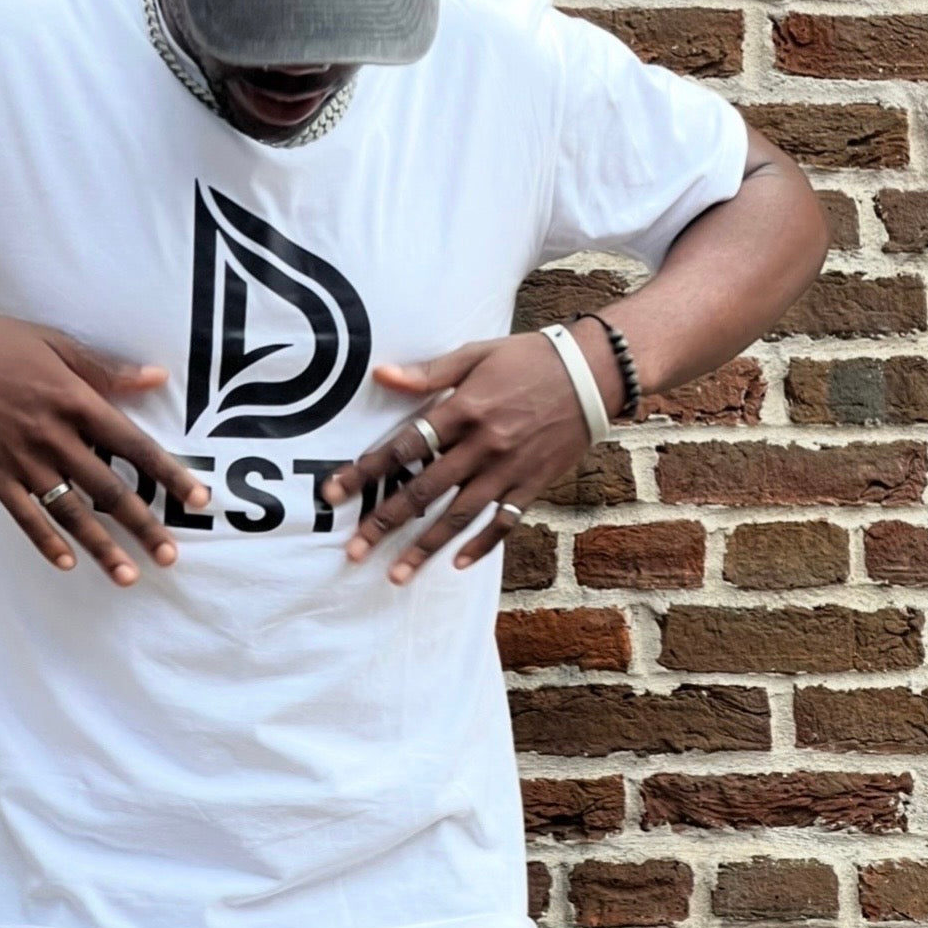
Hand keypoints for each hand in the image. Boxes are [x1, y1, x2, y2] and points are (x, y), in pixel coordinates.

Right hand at [0, 312, 207, 585]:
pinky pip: (24, 517)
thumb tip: (157, 377)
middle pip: (109, 489)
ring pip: (71, 512)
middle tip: (171, 556)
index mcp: (77, 401)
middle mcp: (55, 437)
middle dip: (143, 526)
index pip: (135, 445)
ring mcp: (23, 460)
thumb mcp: (58, 345)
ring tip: (128, 576)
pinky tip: (67, 564)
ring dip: (101, 547)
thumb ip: (107, 370)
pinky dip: (45, 542)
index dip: (170, 474)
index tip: (199, 499)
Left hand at [323, 333, 592, 582]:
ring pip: (460, 516)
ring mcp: (510, 468)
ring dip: (425, 547)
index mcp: (464, 410)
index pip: (404, 446)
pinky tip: (457, 564)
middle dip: (384, 522)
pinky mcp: (534, 483)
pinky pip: (505, 522)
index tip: (334, 494)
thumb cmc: (529, 358)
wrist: (593, 373)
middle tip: (352, 551)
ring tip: (395, 573)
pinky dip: (482, 545)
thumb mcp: (476, 354)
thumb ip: (429, 372)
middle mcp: (483, 445)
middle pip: (425, 491)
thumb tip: (382, 374)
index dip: (366, 471)